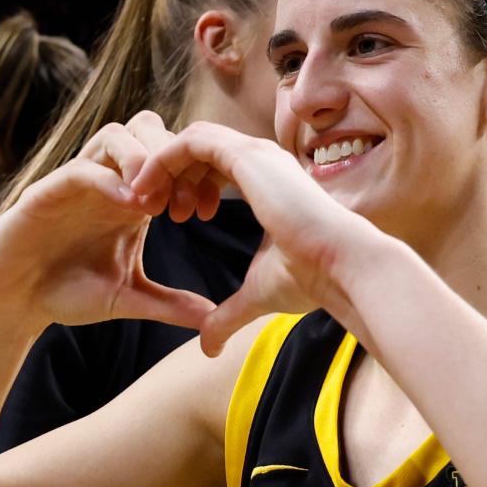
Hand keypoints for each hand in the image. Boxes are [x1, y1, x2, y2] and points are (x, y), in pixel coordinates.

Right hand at [0, 112, 213, 333]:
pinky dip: (110, 180)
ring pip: (116, 134)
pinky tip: (132, 208)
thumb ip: (169, 305)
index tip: (205, 211)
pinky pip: (82, 168)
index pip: (169, 155)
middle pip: (148, 129)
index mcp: (131, 197)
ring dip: (143, 158)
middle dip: (172, 158)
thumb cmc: (69, 294)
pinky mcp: (46, 193)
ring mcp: (77, 182)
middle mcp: (107, 181)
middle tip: (181, 204)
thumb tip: (212, 320)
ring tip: (156, 201)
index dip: (194, 173)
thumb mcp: (129, 298)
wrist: (16, 305)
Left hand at [130, 121, 388, 355]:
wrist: (341, 267)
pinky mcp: (245, 154)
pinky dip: (162, 160)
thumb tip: (208, 347)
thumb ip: (228, 315)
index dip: (192, 187)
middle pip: (202, 148)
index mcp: (270, 182)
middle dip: (173, 174)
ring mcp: (255, 152)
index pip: (219, 166)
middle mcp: (263, 160)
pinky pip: (189, 140)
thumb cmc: (313, 278)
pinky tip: (149, 191)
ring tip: (146, 201)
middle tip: (153, 208)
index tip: (176, 219)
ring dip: (163, 165)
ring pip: (192, 138)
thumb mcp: (258, 295)